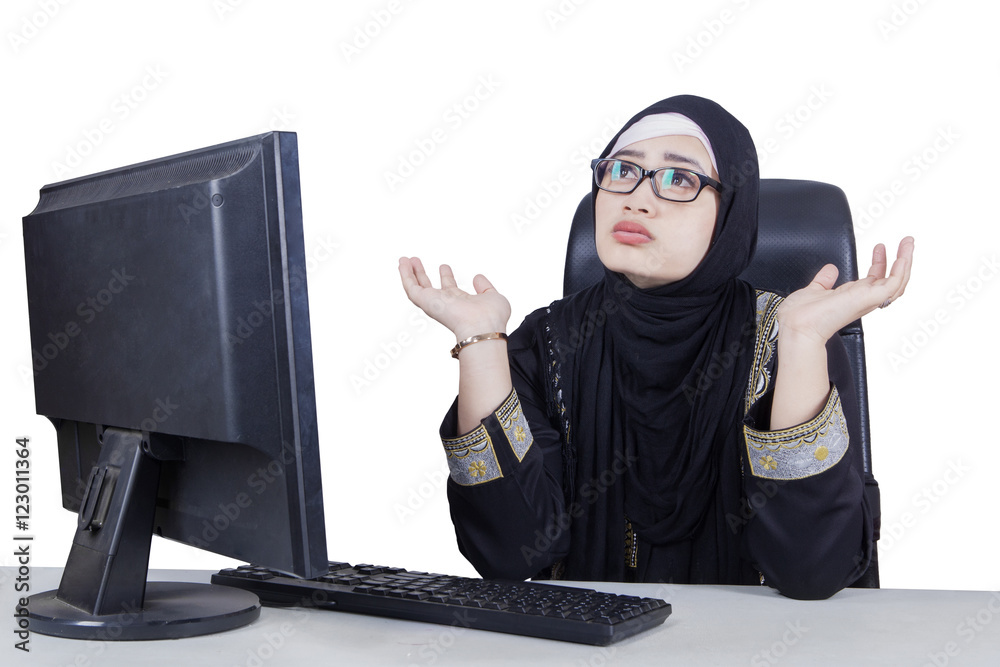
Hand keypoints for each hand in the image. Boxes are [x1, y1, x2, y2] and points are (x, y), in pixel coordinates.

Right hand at [398, 257, 510, 339]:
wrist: (482, 327)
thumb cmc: (491, 318)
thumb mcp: (493, 296)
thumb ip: (485, 287)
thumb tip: (477, 277)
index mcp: (461, 302)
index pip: (450, 288)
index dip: (446, 277)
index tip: (444, 266)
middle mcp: (445, 304)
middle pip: (430, 287)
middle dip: (423, 274)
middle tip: (417, 262)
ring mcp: (434, 303)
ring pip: (416, 287)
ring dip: (410, 273)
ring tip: (404, 260)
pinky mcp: (425, 302)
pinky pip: (411, 287)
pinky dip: (405, 275)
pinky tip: (402, 263)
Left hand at [776, 237, 914, 344]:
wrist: (797, 325)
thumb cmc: (801, 315)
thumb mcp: (815, 290)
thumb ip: (824, 280)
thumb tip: (831, 269)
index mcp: (852, 297)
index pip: (874, 280)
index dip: (880, 263)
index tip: (879, 247)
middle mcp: (862, 299)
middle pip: (892, 281)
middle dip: (901, 260)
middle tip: (906, 242)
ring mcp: (867, 299)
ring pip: (897, 282)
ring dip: (906, 261)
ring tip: (909, 243)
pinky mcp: (868, 299)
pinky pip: (892, 285)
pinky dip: (900, 271)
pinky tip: (902, 257)